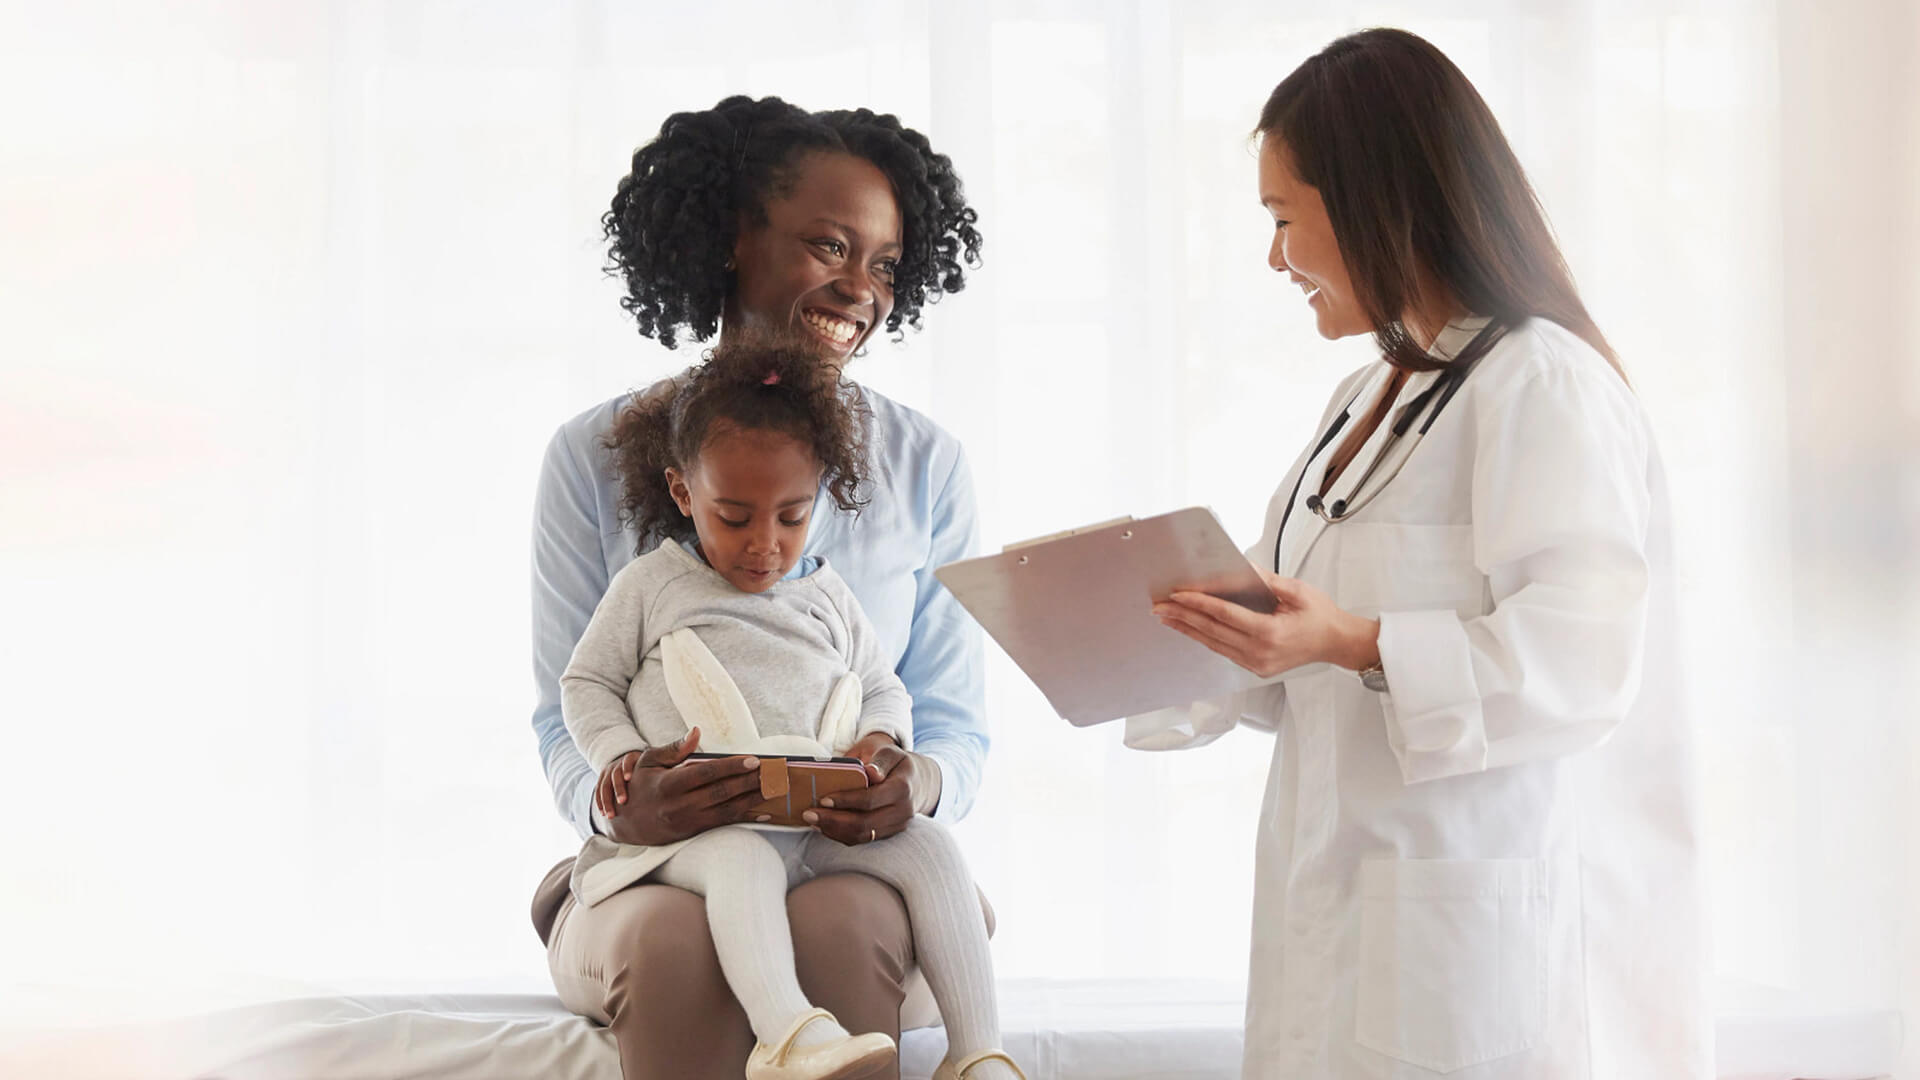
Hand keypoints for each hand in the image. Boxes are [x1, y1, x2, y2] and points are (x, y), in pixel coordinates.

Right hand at [595, 727, 768, 846]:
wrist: (624, 823)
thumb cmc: (638, 785)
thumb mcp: (648, 761)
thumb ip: (675, 748)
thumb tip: (697, 731)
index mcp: (668, 784)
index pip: (707, 773)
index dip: (732, 766)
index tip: (754, 760)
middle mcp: (678, 806)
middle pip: (722, 792)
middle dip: (751, 782)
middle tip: (774, 773)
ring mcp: (687, 822)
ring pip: (727, 811)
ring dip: (753, 800)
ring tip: (774, 789)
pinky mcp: (692, 833)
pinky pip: (723, 825)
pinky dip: (745, 817)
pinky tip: (762, 811)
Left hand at [801, 732, 927, 845]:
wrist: (915, 779)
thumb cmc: (893, 762)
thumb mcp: (888, 751)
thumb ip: (879, 759)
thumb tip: (871, 773)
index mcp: (902, 787)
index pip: (871, 799)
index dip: (846, 801)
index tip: (823, 799)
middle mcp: (903, 811)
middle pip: (865, 824)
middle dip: (833, 821)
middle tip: (809, 814)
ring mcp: (897, 825)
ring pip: (863, 836)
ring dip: (835, 831)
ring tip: (813, 821)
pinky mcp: (889, 833)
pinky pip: (864, 839)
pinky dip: (842, 835)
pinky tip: (826, 826)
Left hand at [1152, 570, 1380, 676]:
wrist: (1336, 643)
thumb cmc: (1320, 616)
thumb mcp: (1297, 591)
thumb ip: (1267, 581)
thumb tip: (1241, 568)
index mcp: (1270, 633)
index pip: (1224, 615)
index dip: (1198, 603)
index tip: (1177, 595)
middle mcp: (1259, 652)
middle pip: (1212, 631)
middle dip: (1183, 617)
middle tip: (1159, 606)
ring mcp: (1256, 664)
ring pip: (1213, 644)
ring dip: (1188, 629)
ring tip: (1167, 617)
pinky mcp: (1255, 668)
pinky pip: (1223, 651)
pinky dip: (1205, 638)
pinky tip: (1191, 628)